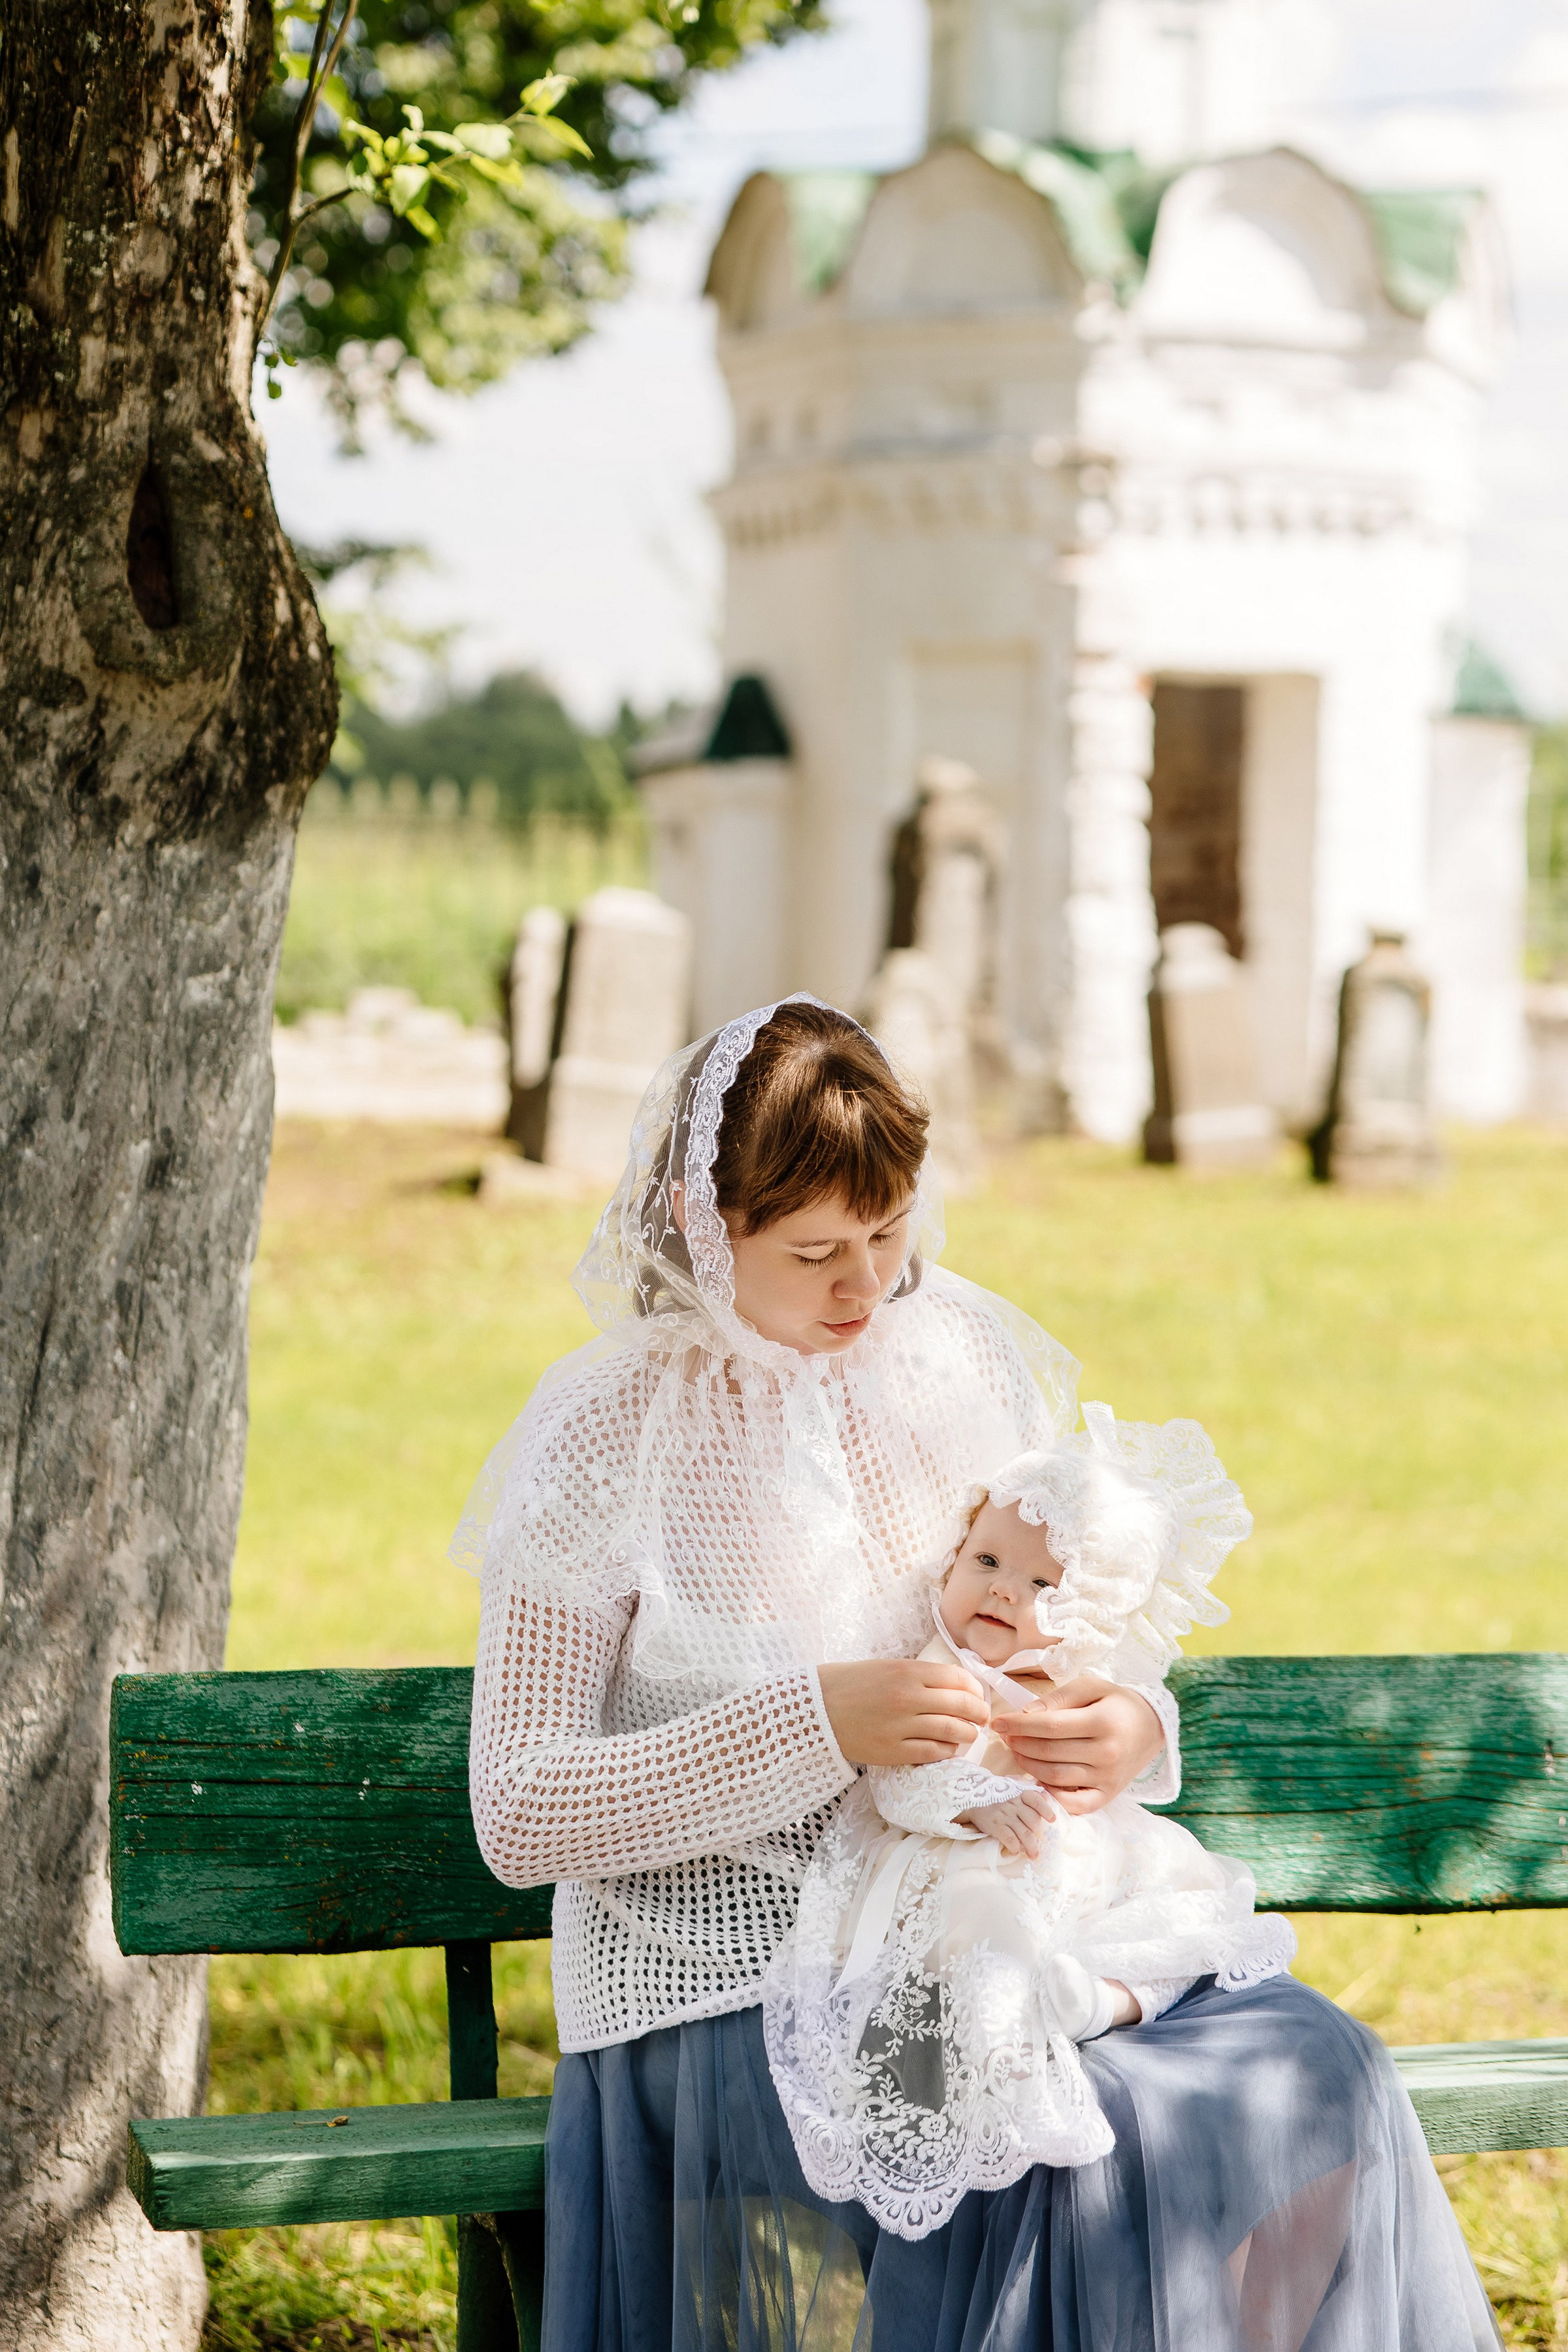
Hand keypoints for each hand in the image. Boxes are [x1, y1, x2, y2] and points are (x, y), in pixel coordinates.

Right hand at [818, 1658, 988, 1767]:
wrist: (816, 1708)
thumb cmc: (851, 1684)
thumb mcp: (887, 1667)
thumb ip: (920, 1676)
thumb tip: (956, 1687)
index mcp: (907, 1671)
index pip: (957, 1678)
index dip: (973, 1688)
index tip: (976, 1694)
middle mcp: (908, 1697)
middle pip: (961, 1705)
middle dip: (979, 1712)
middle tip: (983, 1717)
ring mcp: (901, 1726)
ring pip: (952, 1731)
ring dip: (968, 1733)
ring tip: (969, 1734)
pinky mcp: (893, 1752)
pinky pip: (933, 1753)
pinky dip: (947, 1751)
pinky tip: (948, 1748)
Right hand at [959, 1785, 1054, 1858]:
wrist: (971, 1797)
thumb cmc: (997, 1793)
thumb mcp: (1012, 1786)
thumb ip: (1029, 1790)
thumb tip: (1046, 1796)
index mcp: (1019, 1793)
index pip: (1037, 1800)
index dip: (1046, 1810)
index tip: (1052, 1819)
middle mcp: (1013, 1803)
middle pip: (1033, 1821)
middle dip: (1037, 1833)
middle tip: (1037, 1840)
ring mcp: (1004, 1815)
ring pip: (1024, 1834)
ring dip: (1031, 1847)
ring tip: (1034, 1855)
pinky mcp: (995, 1826)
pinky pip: (1010, 1839)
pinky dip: (1015, 1847)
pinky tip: (1016, 1851)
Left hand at [989, 1678, 1163, 1815]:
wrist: (1151, 1728)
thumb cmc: (1116, 1703)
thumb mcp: (1090, 1687)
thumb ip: (1057, 1699)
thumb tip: (1025, 1714)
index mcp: (1102, 1722)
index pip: (1049, 1726)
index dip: (1018, 1724)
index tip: (997, 1722)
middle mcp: (1106, 1754)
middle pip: (1048, 1752)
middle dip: (1019, 1743)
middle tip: (1005, 1735)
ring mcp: (1106, 1779)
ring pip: (1054, 1777)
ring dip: (1027, 1765)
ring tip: (1016, 1750)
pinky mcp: (1106, 1796)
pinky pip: (1072, 1804)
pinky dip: (1050, 1795)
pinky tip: (1036, 1778)